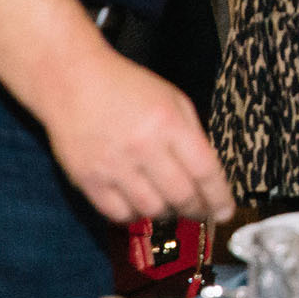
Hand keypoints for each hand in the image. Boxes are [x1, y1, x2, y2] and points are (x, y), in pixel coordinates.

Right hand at [39, 48, 233, 224]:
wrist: (72, 81)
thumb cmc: (128, 87)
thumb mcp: (172, 99)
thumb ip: (191, 135)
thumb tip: (206, 175)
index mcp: (169, 123)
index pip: (203, 170)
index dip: (218, 196)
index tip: (225, 212)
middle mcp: (142, 147)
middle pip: (180, 196)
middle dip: (196, 209)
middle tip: (200, 211)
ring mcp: (113, 166)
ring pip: (151, 210)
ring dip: (167, 213)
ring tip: (170, 205)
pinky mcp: (87, 180)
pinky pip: (118, 214)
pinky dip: (135, 215)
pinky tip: (141, 205)